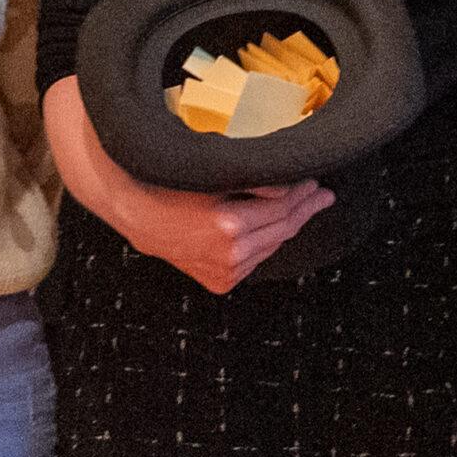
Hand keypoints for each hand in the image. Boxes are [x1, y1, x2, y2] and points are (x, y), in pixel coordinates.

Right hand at [109, 178, 332, 294]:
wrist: (135, 213)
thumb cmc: (170, 186)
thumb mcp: (212, 175)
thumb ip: (255, 182)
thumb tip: (290, 186)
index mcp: (229, 227)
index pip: (282, 208)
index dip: (302, 193)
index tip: (314, 182)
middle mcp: (231, 254)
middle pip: (282, 230)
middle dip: (304, 209)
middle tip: (321, 195)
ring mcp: (226, 272)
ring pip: (272, 247)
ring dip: (288, 227)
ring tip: (304, 209)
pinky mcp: (221, 282)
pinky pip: (256, 261)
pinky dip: (266, 244)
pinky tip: (274, 229)